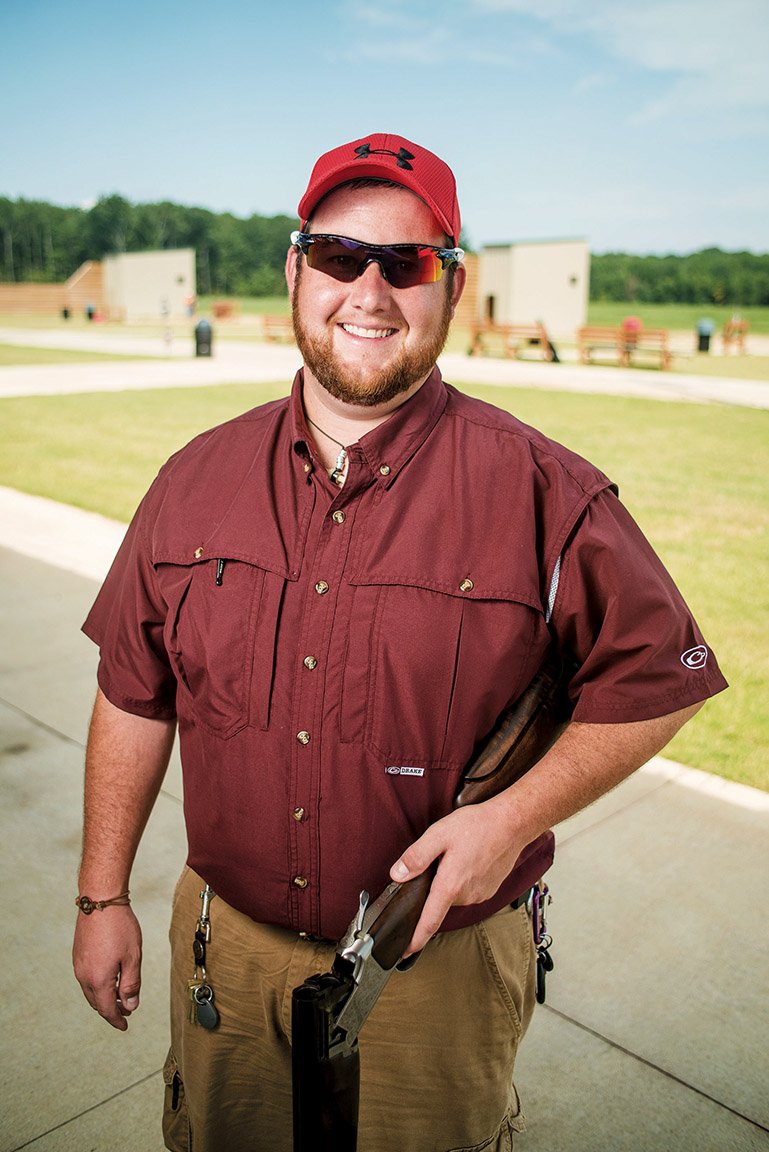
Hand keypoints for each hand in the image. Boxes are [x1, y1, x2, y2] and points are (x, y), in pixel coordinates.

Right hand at [73, 905, 142, 1030]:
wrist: (100, 901)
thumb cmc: (119, 927)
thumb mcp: (133, 957)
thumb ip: (131, 984)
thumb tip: (130, 1006)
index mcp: (98, 980)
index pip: (107, 1009)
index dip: (117, 1020)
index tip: (125, 1026)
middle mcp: (84, 975)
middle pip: (96, 1002)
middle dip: (110, 1010)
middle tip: (125, 1012)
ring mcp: (78, 965)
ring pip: (90, 991)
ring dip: (103, 997)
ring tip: (119, 996)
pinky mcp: (78, 955)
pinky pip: (86, 979)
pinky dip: (97, 985)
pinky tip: (109, 978)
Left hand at [389, 798, 522, 955]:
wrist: (512, 823)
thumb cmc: (478, 826)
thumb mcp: (439, 834)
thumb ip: (416, 857)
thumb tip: (398, 875)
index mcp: (451, 885)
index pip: (430, 921)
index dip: (416, 939)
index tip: (405, 952)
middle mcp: (466, 895)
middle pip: (438, 900)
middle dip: (433, 885)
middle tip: (438, 858)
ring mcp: (480, 894)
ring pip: (453, 894)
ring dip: (449, 881)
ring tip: (456, 854)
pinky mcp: (489, 890)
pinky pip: (467, 890)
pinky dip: (463, 878)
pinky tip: (468, 858)